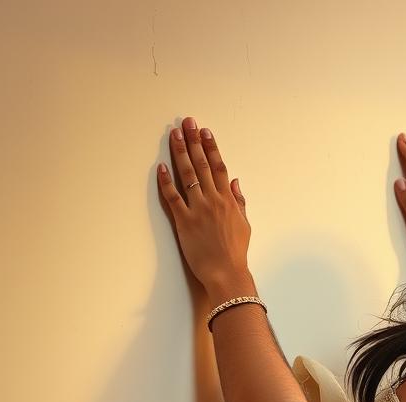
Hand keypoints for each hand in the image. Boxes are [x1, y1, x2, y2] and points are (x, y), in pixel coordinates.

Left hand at [157, 116, 251, 294]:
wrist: (227, 273)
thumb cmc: (235, 253)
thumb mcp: (244, 225)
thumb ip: (239, 202)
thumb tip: (236, 182)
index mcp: (228, 201)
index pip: (220, 168)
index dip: (211, 148)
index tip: (205, 132)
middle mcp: (213, 201)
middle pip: (203, 165)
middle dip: (194, 142)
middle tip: (187, 123)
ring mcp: (198, 210)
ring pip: (188, 175)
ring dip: (180, 153)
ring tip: (174, 135)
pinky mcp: (184, 221)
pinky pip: (173, 197)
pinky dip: (166, 181)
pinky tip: (161, 167)